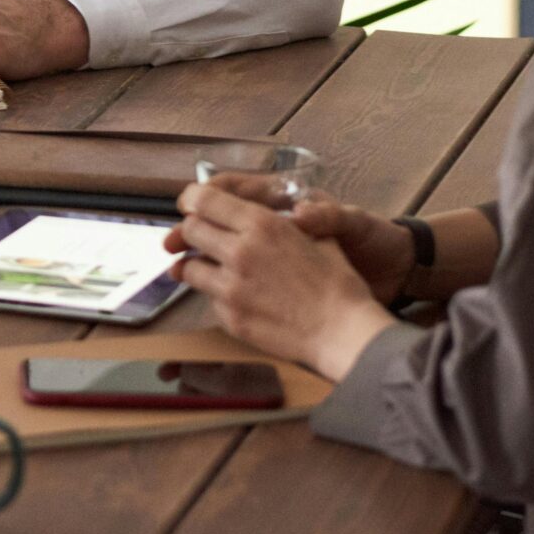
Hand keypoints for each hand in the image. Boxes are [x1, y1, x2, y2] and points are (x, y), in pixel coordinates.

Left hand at [166, 180, 397, 381]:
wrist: (344, 334)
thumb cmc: (338, 285)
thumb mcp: (316, 238)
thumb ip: (281, 222)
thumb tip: (264, 215)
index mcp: (261, 225)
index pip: (204, 199)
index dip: (192, 199)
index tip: (191, 204)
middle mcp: (239, 252)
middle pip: (189, 230)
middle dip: (192, 230)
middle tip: (201, 237)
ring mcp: (231, 288)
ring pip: (188, 268)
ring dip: (197, 265)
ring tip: (211, 268)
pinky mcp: (230, 318)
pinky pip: (209, 299)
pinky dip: (217, 296)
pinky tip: (239, 298)